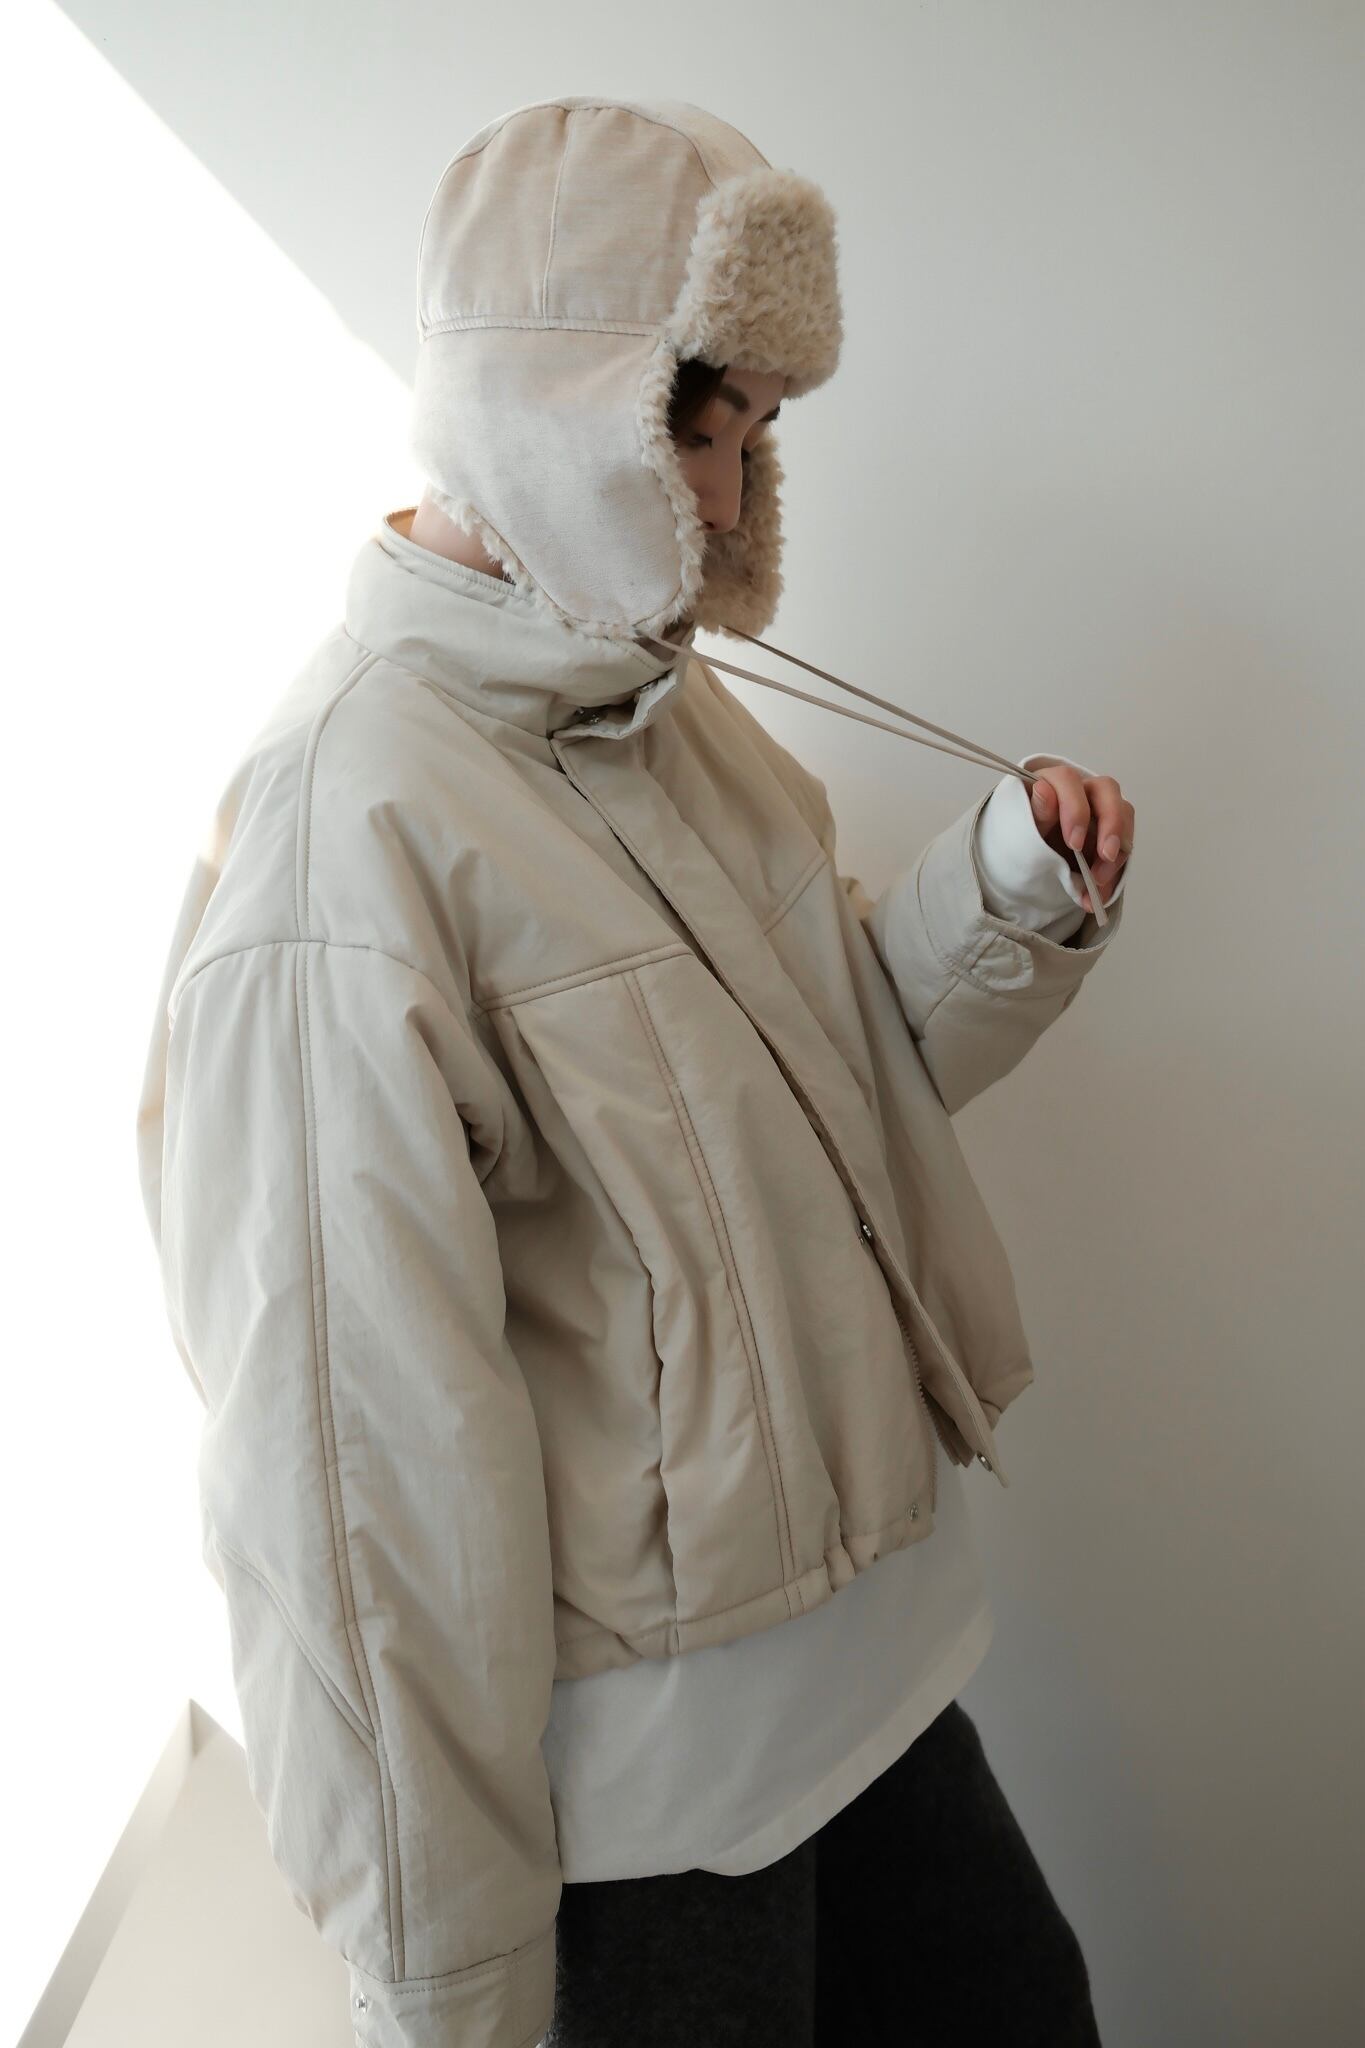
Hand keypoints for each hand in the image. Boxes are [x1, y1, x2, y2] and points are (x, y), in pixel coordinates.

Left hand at [1027, 764, 1134, 910]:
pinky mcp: (1111, 833)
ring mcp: (1100, 809)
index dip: (1076, 809)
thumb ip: (1036, 812)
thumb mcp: (1022, 829)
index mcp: (1055, 782)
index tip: (1074, 843)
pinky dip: (1113, 873)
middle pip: (1107, 791)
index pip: (1069, 781)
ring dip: (1117, 852)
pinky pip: (1122, 847)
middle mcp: (1082, 789)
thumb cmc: (1023, 836)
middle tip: (1105, 856)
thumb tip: (1043, 789)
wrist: (1028, 859)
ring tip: (1098, 883)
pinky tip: (1099, 893)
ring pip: (1123, 816)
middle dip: (1111, 825)